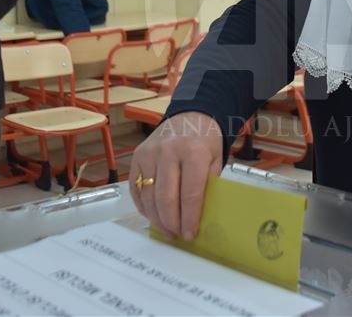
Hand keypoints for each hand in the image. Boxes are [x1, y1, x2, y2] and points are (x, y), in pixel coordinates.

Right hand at [129, 111, 222, 240]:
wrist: (189, 116)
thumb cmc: (205, 140)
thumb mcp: (216, 160)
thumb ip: (209, 186)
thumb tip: (201, 218)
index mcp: (193, 152)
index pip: (190, 194)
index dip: (189, 218)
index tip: (190, 234)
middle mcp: (168, 151)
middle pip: (165, 198)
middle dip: (171, 222)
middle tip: (177, 235)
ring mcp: (149, 153)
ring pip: (148, 196)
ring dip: (157, 218)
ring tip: (167, 230)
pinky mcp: (137, 157)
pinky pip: (135, 189)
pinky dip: (143, 206)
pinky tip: (154, 215)